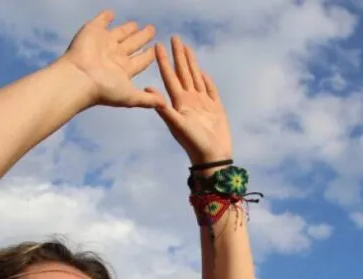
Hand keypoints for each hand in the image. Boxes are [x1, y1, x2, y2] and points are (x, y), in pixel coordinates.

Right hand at [59, 11, 162, 107]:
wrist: (79, 78)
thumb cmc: (104, 90)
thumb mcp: (130, 97)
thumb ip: (147, 99)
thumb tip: (165, 105)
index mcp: (124, 70)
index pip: (140, 60)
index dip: (149, 55)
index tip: (157, 49)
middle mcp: (114, 55)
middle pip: (133, 44)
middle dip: (142, 37)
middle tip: (152, 29)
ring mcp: (104, 43)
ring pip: (120, 33)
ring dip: (128, 28)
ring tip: (136, 24)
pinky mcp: (92, 31)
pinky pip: (101, 21)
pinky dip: (105, 16)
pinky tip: (111, 13)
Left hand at [151, 37, 232, 164]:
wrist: (212, 157)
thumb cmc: (193, 143)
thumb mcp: (176, 124)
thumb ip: (163, 107)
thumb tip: (147, 89)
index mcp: (179, 102)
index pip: (170, 77)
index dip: (164, 61)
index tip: (158, 46)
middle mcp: (189, 100)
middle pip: (183, 73)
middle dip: (178, 55)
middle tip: (174, 38)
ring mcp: (202, 103)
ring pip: (196, 77)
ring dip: (191, 63)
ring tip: (187, 48)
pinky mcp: (215, 108)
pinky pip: (210, 90)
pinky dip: (206, 80)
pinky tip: (202, 71)